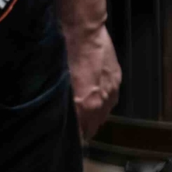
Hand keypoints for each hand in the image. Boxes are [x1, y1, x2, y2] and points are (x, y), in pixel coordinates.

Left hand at [65, 23, 120, 142]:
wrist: (84, 32)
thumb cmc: (63, 55)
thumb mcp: (55, 83)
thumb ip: (59, 103)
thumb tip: (54, 115)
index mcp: (83, 107)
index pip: (79, 134)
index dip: (71, 136)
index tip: (62, 138)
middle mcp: (100, 104)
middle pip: (92, 128)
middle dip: (81, 128)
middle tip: (70, 124)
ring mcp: (111, 93)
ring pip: (102, 115)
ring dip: (92, 115)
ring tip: (81, 110)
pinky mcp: (117, 81)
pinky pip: (110, 100)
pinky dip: (101, 101)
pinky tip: (91, 95)